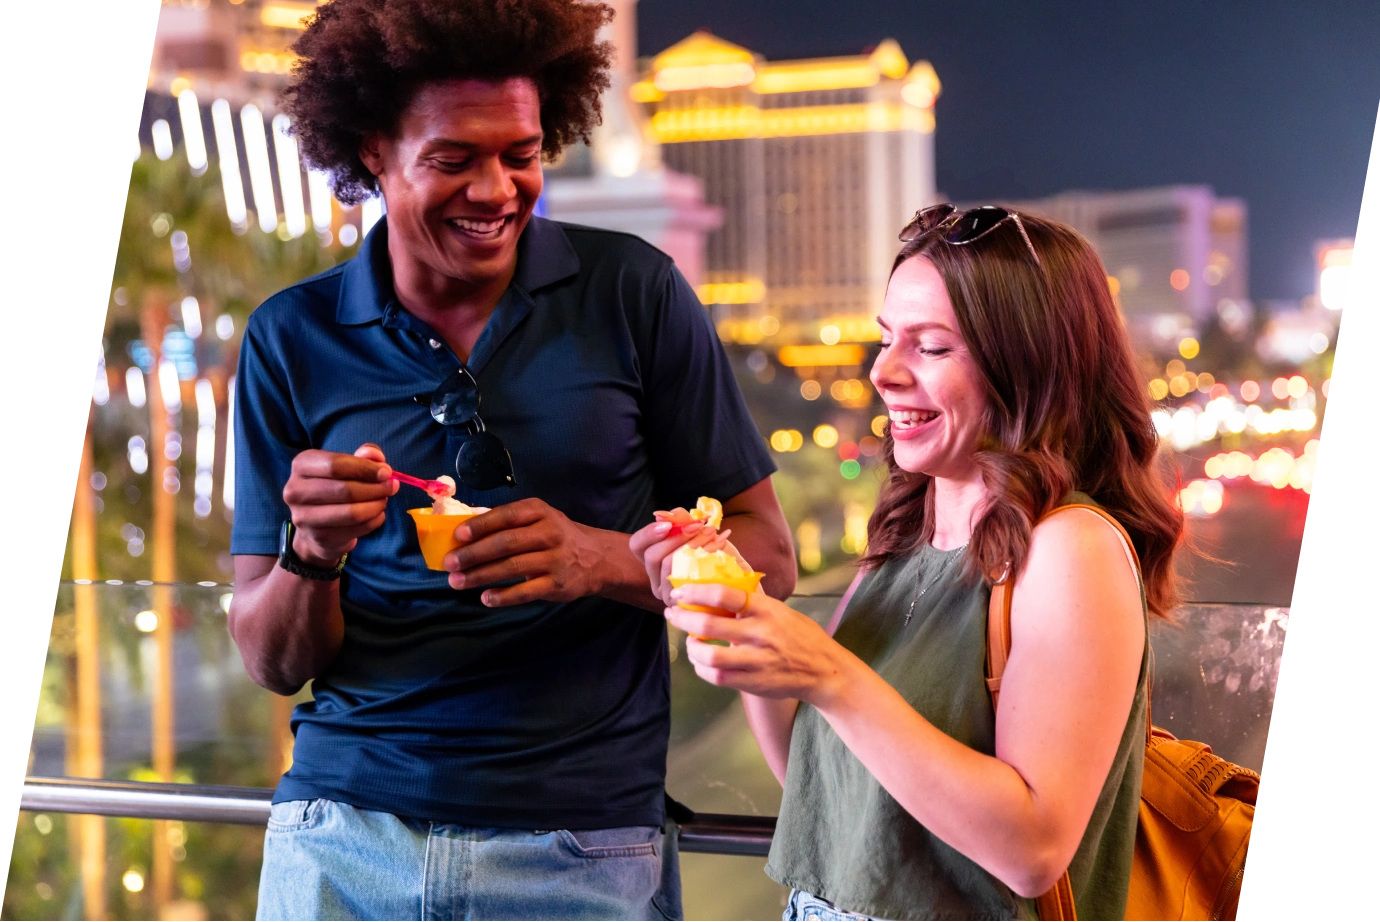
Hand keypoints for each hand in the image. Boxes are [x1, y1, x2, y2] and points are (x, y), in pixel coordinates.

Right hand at [281, 444, 397, 567]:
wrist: (315, 528)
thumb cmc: (333, 488)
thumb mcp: (346, 466)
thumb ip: (364, 456)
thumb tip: (376, 456)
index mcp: (301, 465)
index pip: (336, 464)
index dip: (366, 468)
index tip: (386, 472)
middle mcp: (295, 490)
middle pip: (345, 490)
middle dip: (375, 488)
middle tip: (392, 487)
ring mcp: (304, 517)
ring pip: (352, 512)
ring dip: (377, 505)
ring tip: (384, 500)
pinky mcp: (319, 537)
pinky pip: (358, 528)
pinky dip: (374, 520)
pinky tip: (376, 514)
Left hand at [443, 498, 608, 605]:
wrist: (597, 559)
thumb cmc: (556, 536)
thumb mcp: (539, 519)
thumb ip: (509, 523)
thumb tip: (464, 532)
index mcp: (540, 512)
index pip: (507, 516)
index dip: (481, 525)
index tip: (457, 535)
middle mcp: (549, 533)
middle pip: (506, 543)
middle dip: (474, 553)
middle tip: (450, 563)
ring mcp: (555, 560)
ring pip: (512, 567)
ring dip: (481, 575)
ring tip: (458, 582)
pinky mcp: (558, 585)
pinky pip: (526, 592)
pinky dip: (504, 596)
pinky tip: (486, 598)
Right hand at [629, 512, 747, 606]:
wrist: (732, 580)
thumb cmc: (710, 551)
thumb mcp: (692, 532)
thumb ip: (681, 521)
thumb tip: (674, 514)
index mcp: (651, 561)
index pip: (637, 544)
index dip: (649, 533)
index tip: (668, 524)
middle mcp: (655, 580)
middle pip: (652, 556)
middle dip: (676, 537)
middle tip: (698, 525)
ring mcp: (668, 594)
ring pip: (670, 565)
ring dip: (692, 544)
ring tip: (711, 532)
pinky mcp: (684, 602)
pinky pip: (689, 576)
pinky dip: (706, 555)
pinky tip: (720, 543)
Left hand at [665, 583, 850, 703]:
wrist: (824, 671)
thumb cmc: (799, 636)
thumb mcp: (780, 611)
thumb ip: (752, 603)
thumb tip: (716, 587)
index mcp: (766, 609)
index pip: (724, 593)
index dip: (696, 591)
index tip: (680, 592)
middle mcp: (760, 633)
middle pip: (708, 623)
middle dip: (682, 618)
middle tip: (673, 614)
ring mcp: (756, 660)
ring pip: (708, 655)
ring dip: (691, 647)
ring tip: (689, 642)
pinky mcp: (753, 683)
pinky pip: (717, 676)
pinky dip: (702, 668)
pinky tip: (701, 661)